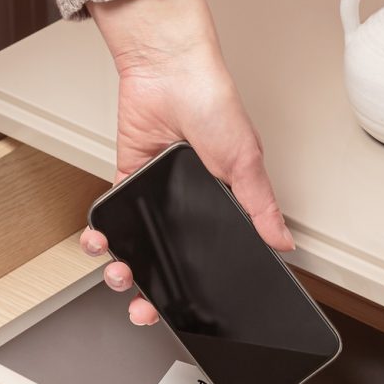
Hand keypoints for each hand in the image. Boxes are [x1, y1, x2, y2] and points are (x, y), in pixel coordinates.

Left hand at [78, 0, 293, 324]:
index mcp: (221, 202)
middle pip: (168, 259)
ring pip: (136, 245)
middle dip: (152, 290)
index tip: (184, 312)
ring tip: (120, 274)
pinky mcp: (126, 178)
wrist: (168, 71)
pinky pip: (112, 217)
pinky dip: (102, 234)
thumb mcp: (246, 161)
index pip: (208, 256)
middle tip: (144, 307)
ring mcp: (155, 193)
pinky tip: (101, 242)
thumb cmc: (213, 102)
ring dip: (122, 267)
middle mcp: (187, 202)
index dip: (195, 286)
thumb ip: (260, 207)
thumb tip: (282, 241)